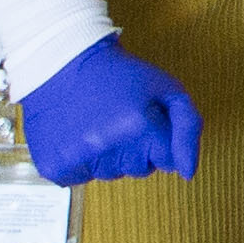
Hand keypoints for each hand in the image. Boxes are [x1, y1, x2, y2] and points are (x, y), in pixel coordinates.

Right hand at [21, 37, 202, 187]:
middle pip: (141, 169)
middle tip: (121, 118)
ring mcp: (78, 160)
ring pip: (112, 174)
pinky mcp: (55, 168)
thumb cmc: (119, 75)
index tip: (145, 115)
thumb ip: (188, 128)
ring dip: (110, 154)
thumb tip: (187, 173)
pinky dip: (84, 161)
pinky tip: (78, 135)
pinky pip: (84, 178)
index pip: (169, 159)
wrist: (61, 64)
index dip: (160, 136)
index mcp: (139, 125)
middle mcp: (106, 146)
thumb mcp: (167, 88)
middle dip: (138, 147)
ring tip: (98, 123)